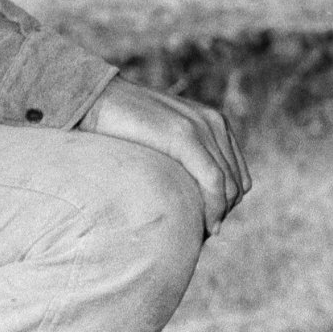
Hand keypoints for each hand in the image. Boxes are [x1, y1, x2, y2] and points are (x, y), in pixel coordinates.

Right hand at [81, 78, 250, 235]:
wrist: (96, 98)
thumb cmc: (122, 123)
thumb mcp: (163, 135)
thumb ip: (183, 152)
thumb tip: (188, 193)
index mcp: (213, 121)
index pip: (237, 174)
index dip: (226, 203)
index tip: (205, 223)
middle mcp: (213, 122)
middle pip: (236, 183)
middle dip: (222, 212)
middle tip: (200, 233)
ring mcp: (200, 127)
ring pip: (228, 185)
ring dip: (218, 213)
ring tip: (199, 232)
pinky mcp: (184, 136)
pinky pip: (213, 181)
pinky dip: (212, 207)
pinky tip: (201, 225)